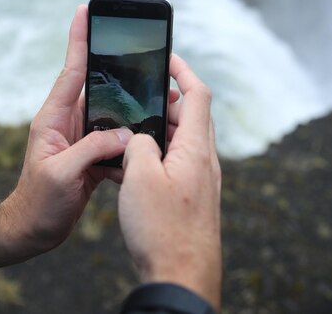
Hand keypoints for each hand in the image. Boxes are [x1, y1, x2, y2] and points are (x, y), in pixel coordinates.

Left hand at [0, 5, 132, 266]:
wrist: (33, 230)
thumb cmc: (38, 202)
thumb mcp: (62, 174)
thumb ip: (92, 149)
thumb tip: (126, 135)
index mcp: (54, 117)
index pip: (72, 69)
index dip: (79, 38)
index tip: (84, 10)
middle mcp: (68, 120)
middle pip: (97, 84)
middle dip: (119, 67)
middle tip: (144, 52)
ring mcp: (81, 135)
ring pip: (112, 111)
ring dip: (132, 104)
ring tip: (159, 95)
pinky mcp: (92, 152)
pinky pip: (116, 136)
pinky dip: (132, 135)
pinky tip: (151, 134)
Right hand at [118, 54, 221, 311]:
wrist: (180, 279)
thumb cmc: (162, 229)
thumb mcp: (140, 177)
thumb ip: (140, 144)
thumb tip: (142, 137)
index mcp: (196, 148)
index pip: (199, 94)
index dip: (184, 71)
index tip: (167, 57)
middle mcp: (205, 161)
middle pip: (191, 117)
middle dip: (165, 104)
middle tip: (137, 102)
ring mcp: (201, 180)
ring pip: (183, 141)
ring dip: (161, 132)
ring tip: (131, 135)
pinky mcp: (193, 196)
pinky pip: (179, 163)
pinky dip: (161, 155)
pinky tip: (136, 167)